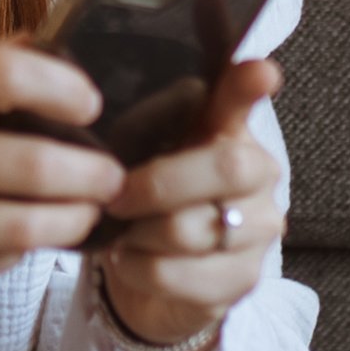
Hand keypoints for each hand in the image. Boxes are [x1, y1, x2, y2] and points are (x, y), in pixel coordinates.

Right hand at [0, 14, 125, 274]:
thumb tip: (44, 48)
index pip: (9, 77)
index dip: (65, 88)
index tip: (89, 102)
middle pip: (29, 167)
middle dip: (91, 175)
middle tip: (113, 174)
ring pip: (12, 231)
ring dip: (67, 225)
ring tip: (85, 213)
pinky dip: (15, 254)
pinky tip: (29, 236)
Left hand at [93, 58, 286, 346]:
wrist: (153, 275)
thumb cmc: (145, 201)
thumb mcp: (134, 156)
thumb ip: (134, 127)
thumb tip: (88, 90)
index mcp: (230, 130)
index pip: (244, 99)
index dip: (251, 86)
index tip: (260, 71)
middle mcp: (260, 173)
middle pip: (226, 168)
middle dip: (157, 184)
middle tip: (116, 197)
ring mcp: (260, 228)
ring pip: (189, 229)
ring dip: (138, 233)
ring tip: (122, 232)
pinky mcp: (242, 278)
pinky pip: (175, 273)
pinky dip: (135, 268)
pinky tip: (128, 260)